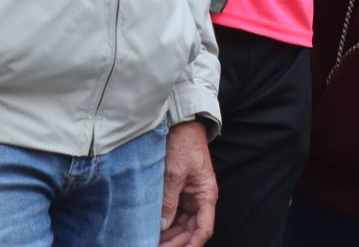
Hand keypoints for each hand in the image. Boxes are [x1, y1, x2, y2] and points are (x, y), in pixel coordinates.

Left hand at [160, 121, 216, 246]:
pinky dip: (165, 223)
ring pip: (181, 224)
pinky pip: (174, 213)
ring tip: (151, 242)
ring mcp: (189, 195)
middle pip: (191, 230)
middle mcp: (200, 198)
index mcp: (206, 195)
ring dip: (169, 235)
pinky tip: (152, 229)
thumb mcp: (174, 173)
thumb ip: (169, 201)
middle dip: (175, 242)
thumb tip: (162, 226)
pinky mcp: (179, 191)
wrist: (182, 124)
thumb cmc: (183, 145)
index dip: (192, 245)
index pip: (203, 228)